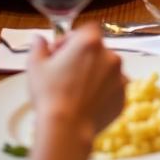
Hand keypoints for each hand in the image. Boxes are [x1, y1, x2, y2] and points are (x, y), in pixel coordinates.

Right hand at [28, 24, 123, 140]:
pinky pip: (113, 88)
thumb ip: (38, 47)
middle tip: (66, 74)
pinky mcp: (123, 96)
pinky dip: (103, 92)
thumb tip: (39, 38)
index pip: (86, 29)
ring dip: (95, 74)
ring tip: (76, 91)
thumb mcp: (36, 67)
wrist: (66, 130)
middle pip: (98, 49)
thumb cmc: (49, 95)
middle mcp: (110, 55)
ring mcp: (120, 76)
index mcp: (91, 42)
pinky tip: (86, 103)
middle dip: (83, 57)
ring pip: (107, 69)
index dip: (72, 39)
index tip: (59, 53)